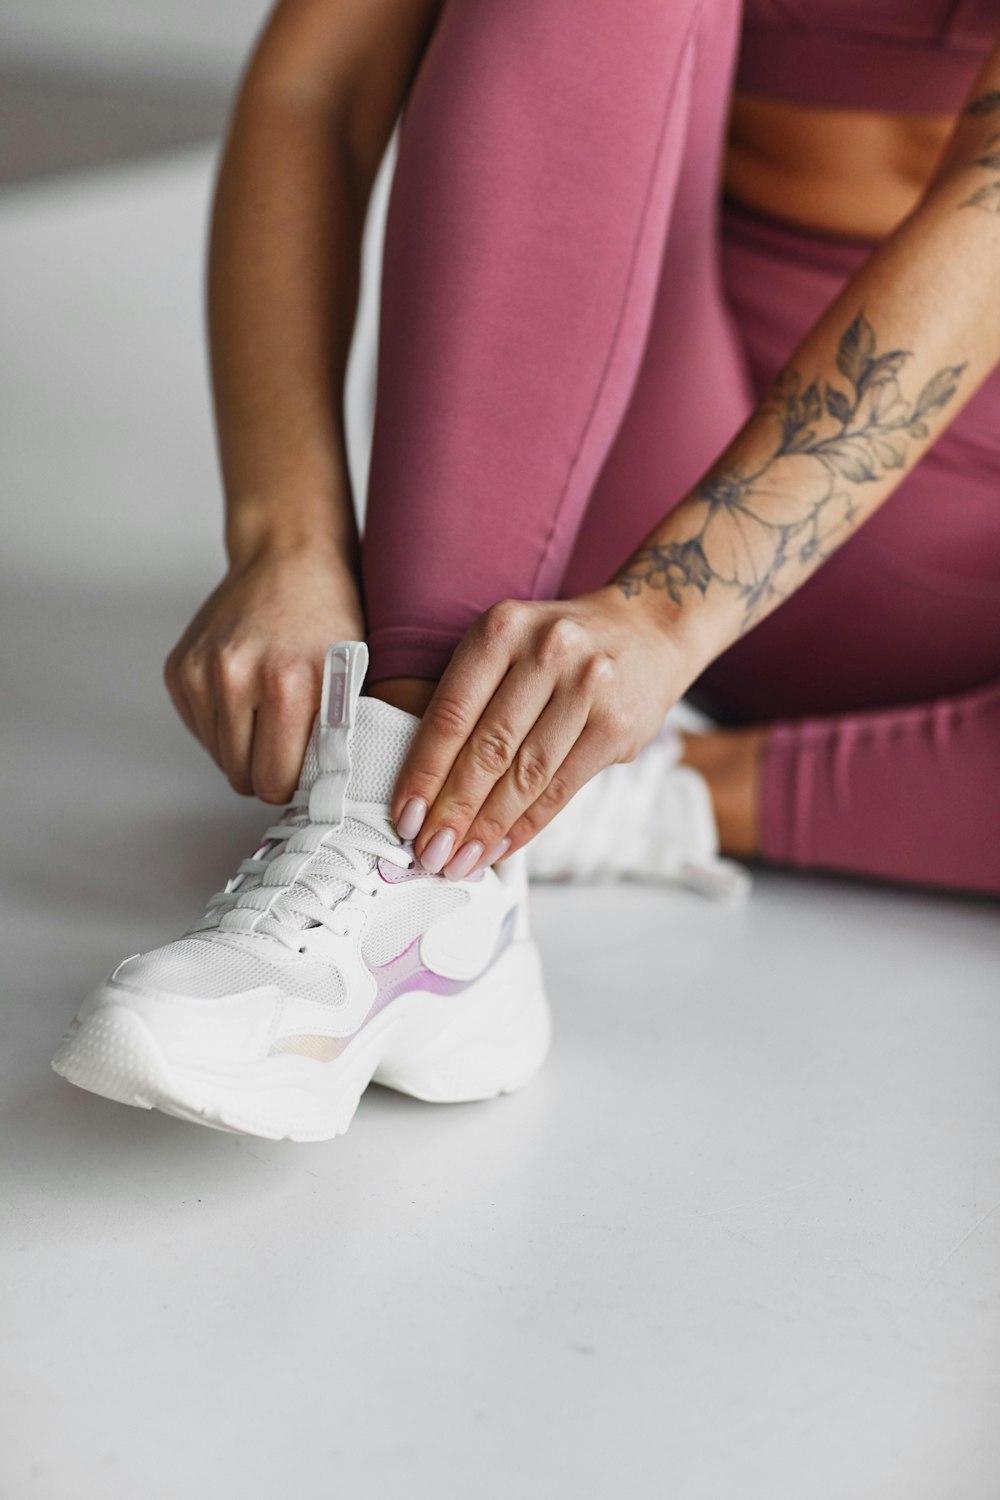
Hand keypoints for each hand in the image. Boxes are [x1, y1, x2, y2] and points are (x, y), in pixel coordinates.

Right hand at [165, 539, 363, 801]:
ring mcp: (200, 672)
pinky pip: (200, 730)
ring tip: (269, 713)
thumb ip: (334, 737)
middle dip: (266, 771)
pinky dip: (223, 724)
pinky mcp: (178, 669)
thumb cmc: (330, 618)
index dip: (292, 785)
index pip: (274, 781)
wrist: (287, 557)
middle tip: (289, 746)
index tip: (304, 773)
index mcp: (287, 685)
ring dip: (243, 748)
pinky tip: (246, 694)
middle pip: (241, 776)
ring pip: (218, 757)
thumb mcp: (352, 677)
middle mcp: (235, 678)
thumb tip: (323, 797)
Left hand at [389, 586, 688, 877]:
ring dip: (488, 827)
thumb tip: (426, 790)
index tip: (404, 818)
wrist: (645, 631)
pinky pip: (561, 787)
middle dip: (453, 811)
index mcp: (501, 629)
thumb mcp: (507, 648)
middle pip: (488, 748)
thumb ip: (471, 702)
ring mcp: (588, 686)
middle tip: (429, 853)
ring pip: (525, 774)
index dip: (424, 772)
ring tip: (461, 861)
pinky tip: (501, 846)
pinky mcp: (616, 724)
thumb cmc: (557, 651)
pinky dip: (527, 824)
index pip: (451, 714)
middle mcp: (546, 651)